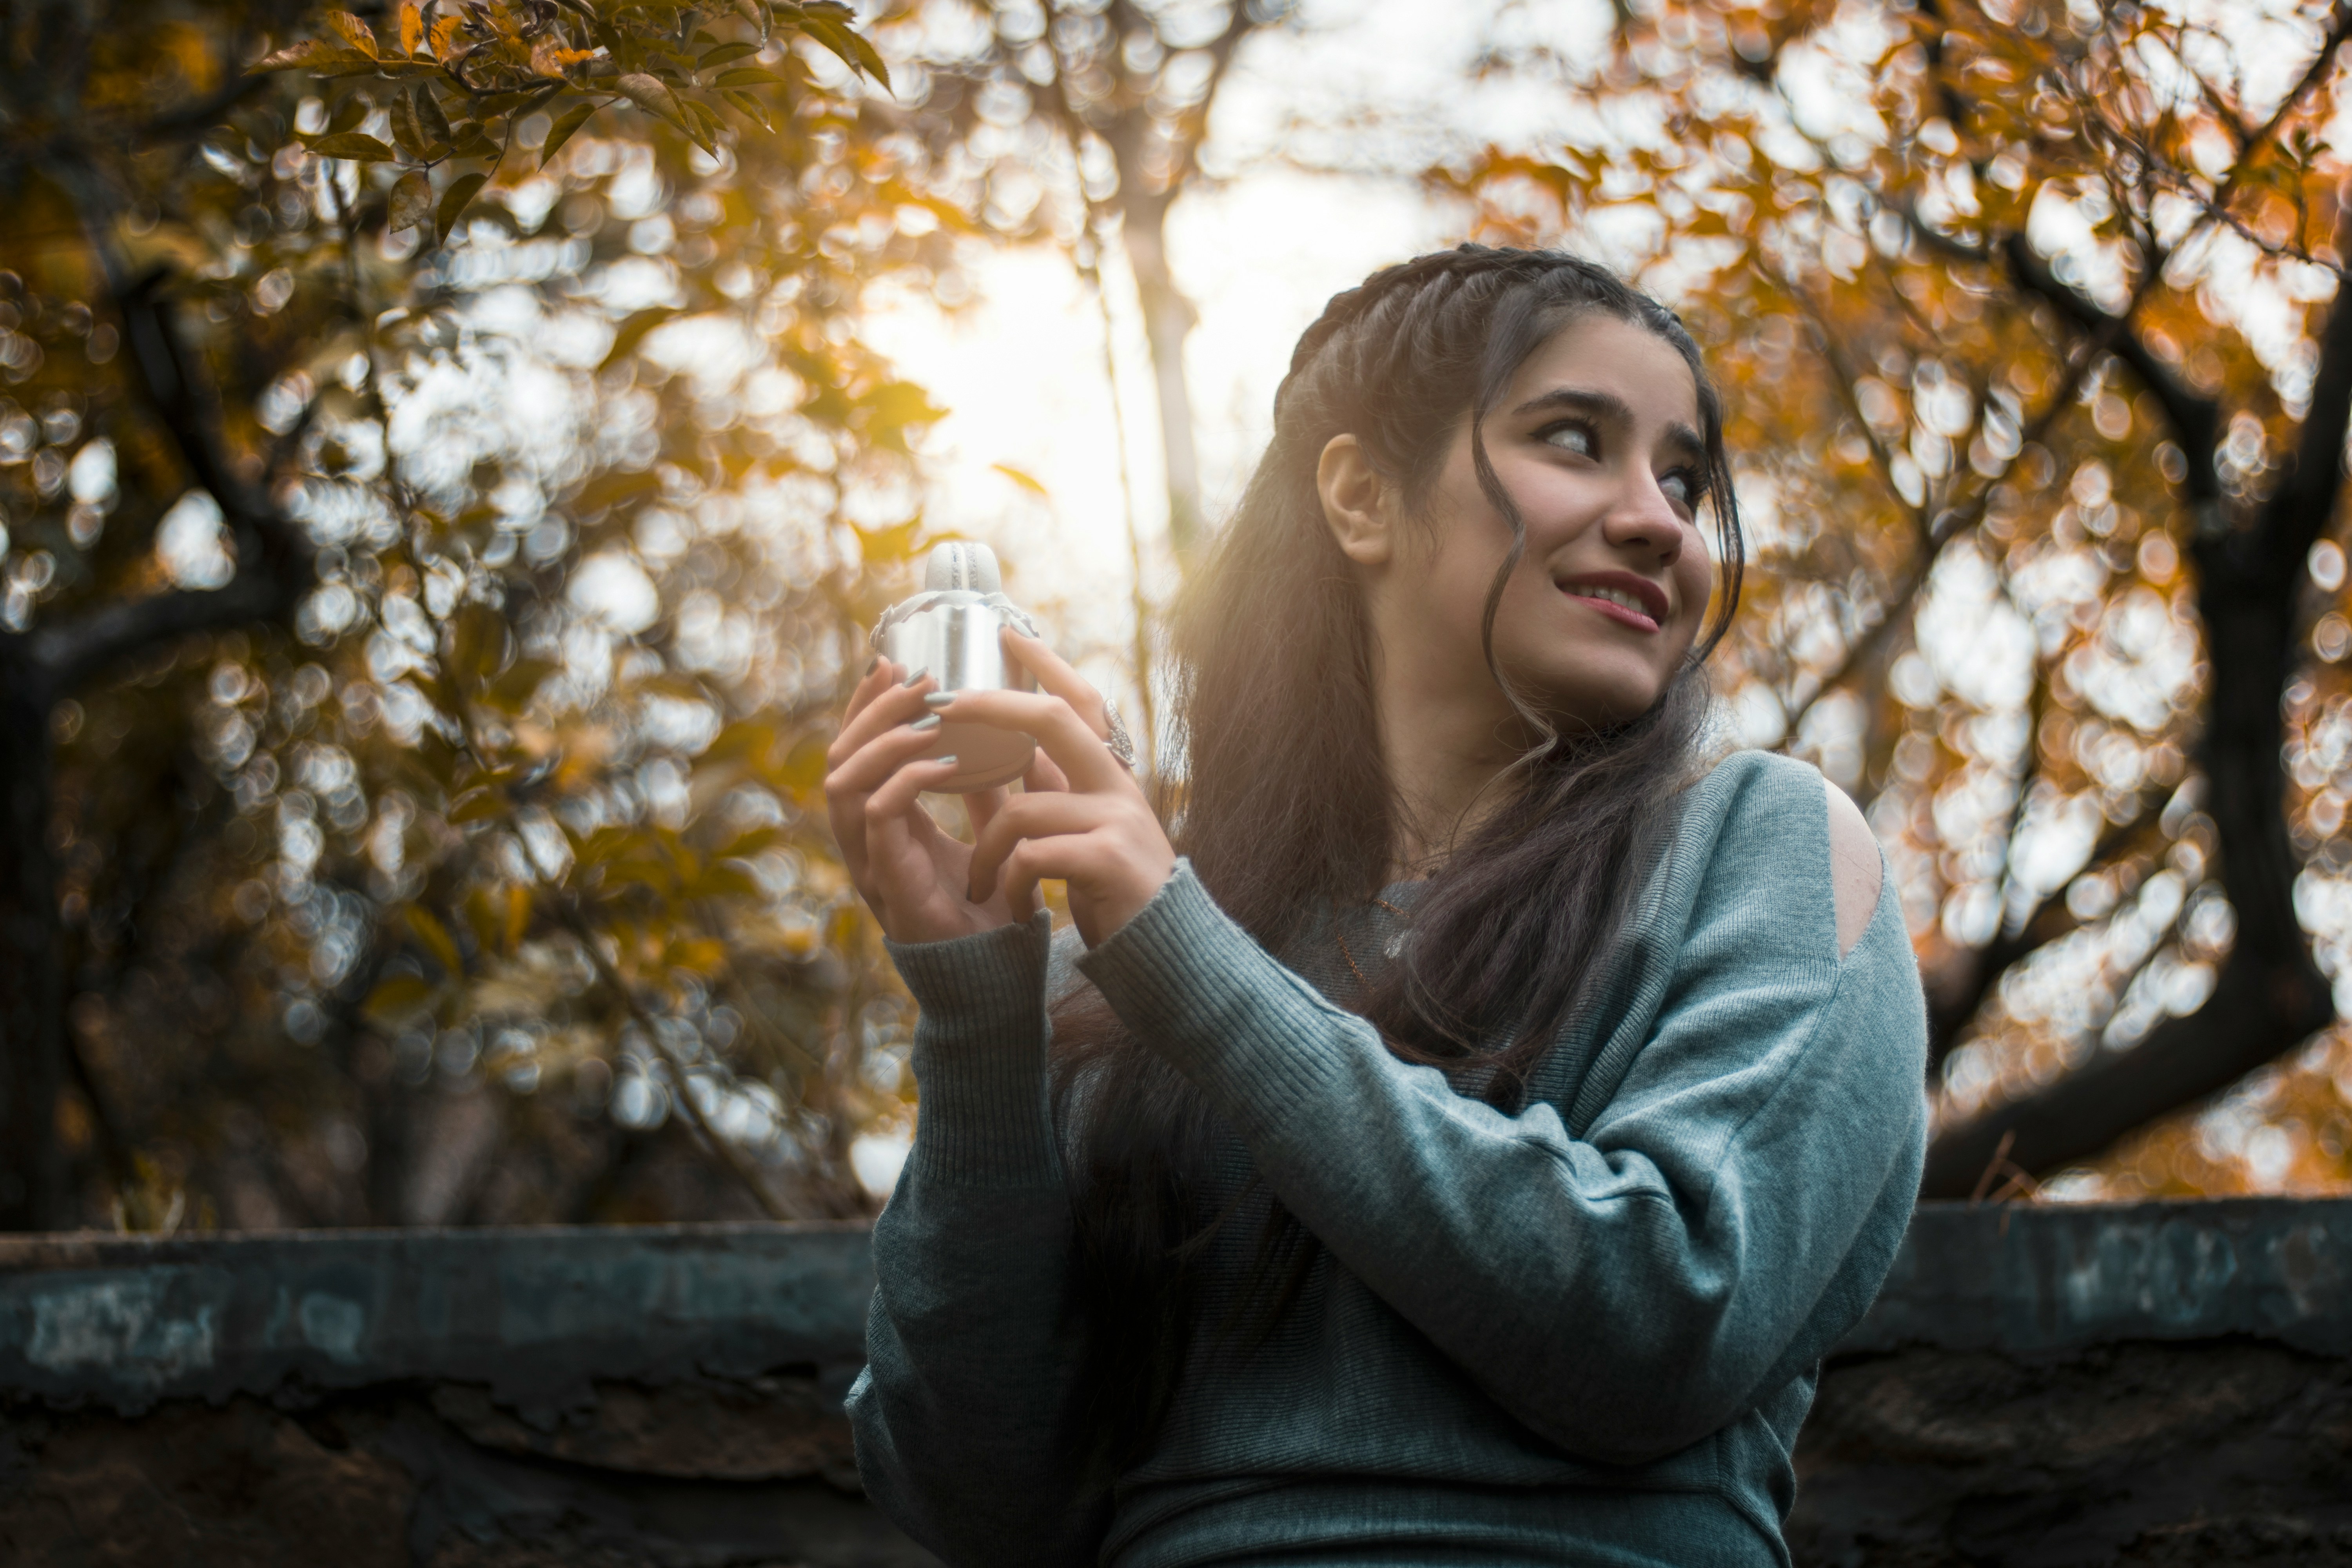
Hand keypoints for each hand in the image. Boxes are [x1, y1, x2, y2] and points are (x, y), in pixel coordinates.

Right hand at [824, 658, 1031, 943]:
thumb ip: (985, 786)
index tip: (896, 663)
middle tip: (914, 678)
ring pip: (844, 783)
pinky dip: (904, 781)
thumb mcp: (992, 829)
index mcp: (885, 825)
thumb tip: (1001, 729)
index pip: (856, 753)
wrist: (1004, 974)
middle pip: (840, 759)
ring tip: (928, 713)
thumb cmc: (995, 907)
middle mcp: (867, 843)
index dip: (867, 706)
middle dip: (872, 711)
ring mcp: (871, 866)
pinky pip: (876, 819)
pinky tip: (942, 761)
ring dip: (883, 739)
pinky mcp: (890, 886)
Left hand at [949, 629, 1176, 947]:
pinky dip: (1009, 882)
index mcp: (1111, 777)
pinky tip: (1010, 906)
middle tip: (941, 705)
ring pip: (1022, 809)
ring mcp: (1116, 821)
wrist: (1166, 953)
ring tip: (979, 886)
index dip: (1046, 665)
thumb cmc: (1118, 893)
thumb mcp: (1087, 832)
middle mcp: (1118, 788)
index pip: (1081, 702)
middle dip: (991, 707)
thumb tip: (1022, 753)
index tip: (1009, 634)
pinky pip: (1031, 857)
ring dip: (985, 851)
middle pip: (1053, 720)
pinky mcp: (1106, 862)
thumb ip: (1060, 792)